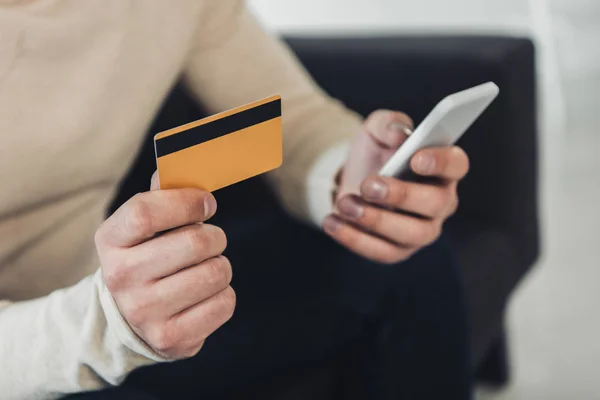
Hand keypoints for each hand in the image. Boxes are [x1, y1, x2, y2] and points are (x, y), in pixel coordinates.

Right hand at [95, 173, 234, 358]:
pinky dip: (224, 294)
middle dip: (214, 236)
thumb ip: (160, 195)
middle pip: (193, 243)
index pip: (147, 212)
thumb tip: (182, 163)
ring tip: (206, 267)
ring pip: (215, 272)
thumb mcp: (140, 227)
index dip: (187, 202)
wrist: (127, 318)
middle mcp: (121, 278)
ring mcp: (144, 312)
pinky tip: (206, 294)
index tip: (207, 203)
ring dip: (220, 265)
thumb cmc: (144, 257)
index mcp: (110, 240)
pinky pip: (224, 303)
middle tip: (212, 239)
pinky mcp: (171, 338)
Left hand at [323, 110, 468, 263]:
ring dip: (375, 219)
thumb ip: (388, 122)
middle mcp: (440, 202)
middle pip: (435, 203)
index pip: (456, 165)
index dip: (441, 162)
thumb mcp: (376, 130)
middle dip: (401, 195)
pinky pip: (382, 252)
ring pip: (411, 233)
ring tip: (344, 203)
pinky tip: (332, 222)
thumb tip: (399, 133)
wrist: (352, 182)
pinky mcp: (397, 250)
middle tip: (368, 185)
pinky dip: (354, 239)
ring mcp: (422, 230)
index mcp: (442, 168)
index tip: (415, 158)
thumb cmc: (375, 155)